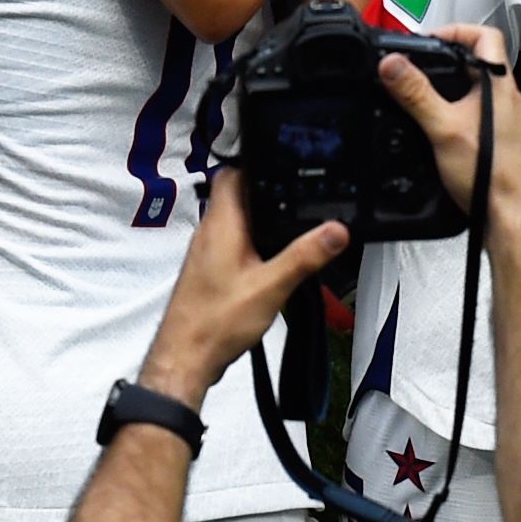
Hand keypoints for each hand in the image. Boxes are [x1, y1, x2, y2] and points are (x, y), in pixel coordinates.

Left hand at [140, 170, 346, 401]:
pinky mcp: (207, 271)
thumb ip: (304, 256)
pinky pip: (230, 243)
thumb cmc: (215, 322)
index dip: (256, 163)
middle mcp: (208, 232)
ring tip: (290, 228)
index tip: (283, 165)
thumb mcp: (271, 287)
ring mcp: (205, 252)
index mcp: (221, 224)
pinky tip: (269, 262)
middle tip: (296, 198)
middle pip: (235, 195)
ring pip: (234, 220)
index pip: (232, 173)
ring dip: (258, 220)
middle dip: (265, 194)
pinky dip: (251, 243)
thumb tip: (335, 230)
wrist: (185, 358)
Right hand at [376, 22, 520, 217]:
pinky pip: (476, 115)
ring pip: (475, 91)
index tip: (429, 39)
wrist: (513, 218)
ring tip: (422, 98)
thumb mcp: (443, 129)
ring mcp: (505, 121)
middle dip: (444, 62)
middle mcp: (507, 100)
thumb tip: (393, 64)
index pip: (486, 35)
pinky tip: (438, 131)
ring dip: (449, 89)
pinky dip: (455, 114)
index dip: (456, 29)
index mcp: (499, 86)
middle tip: (418, 68)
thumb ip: (416, 94)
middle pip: (477, 62)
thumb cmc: (494, 177)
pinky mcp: (500, 142)